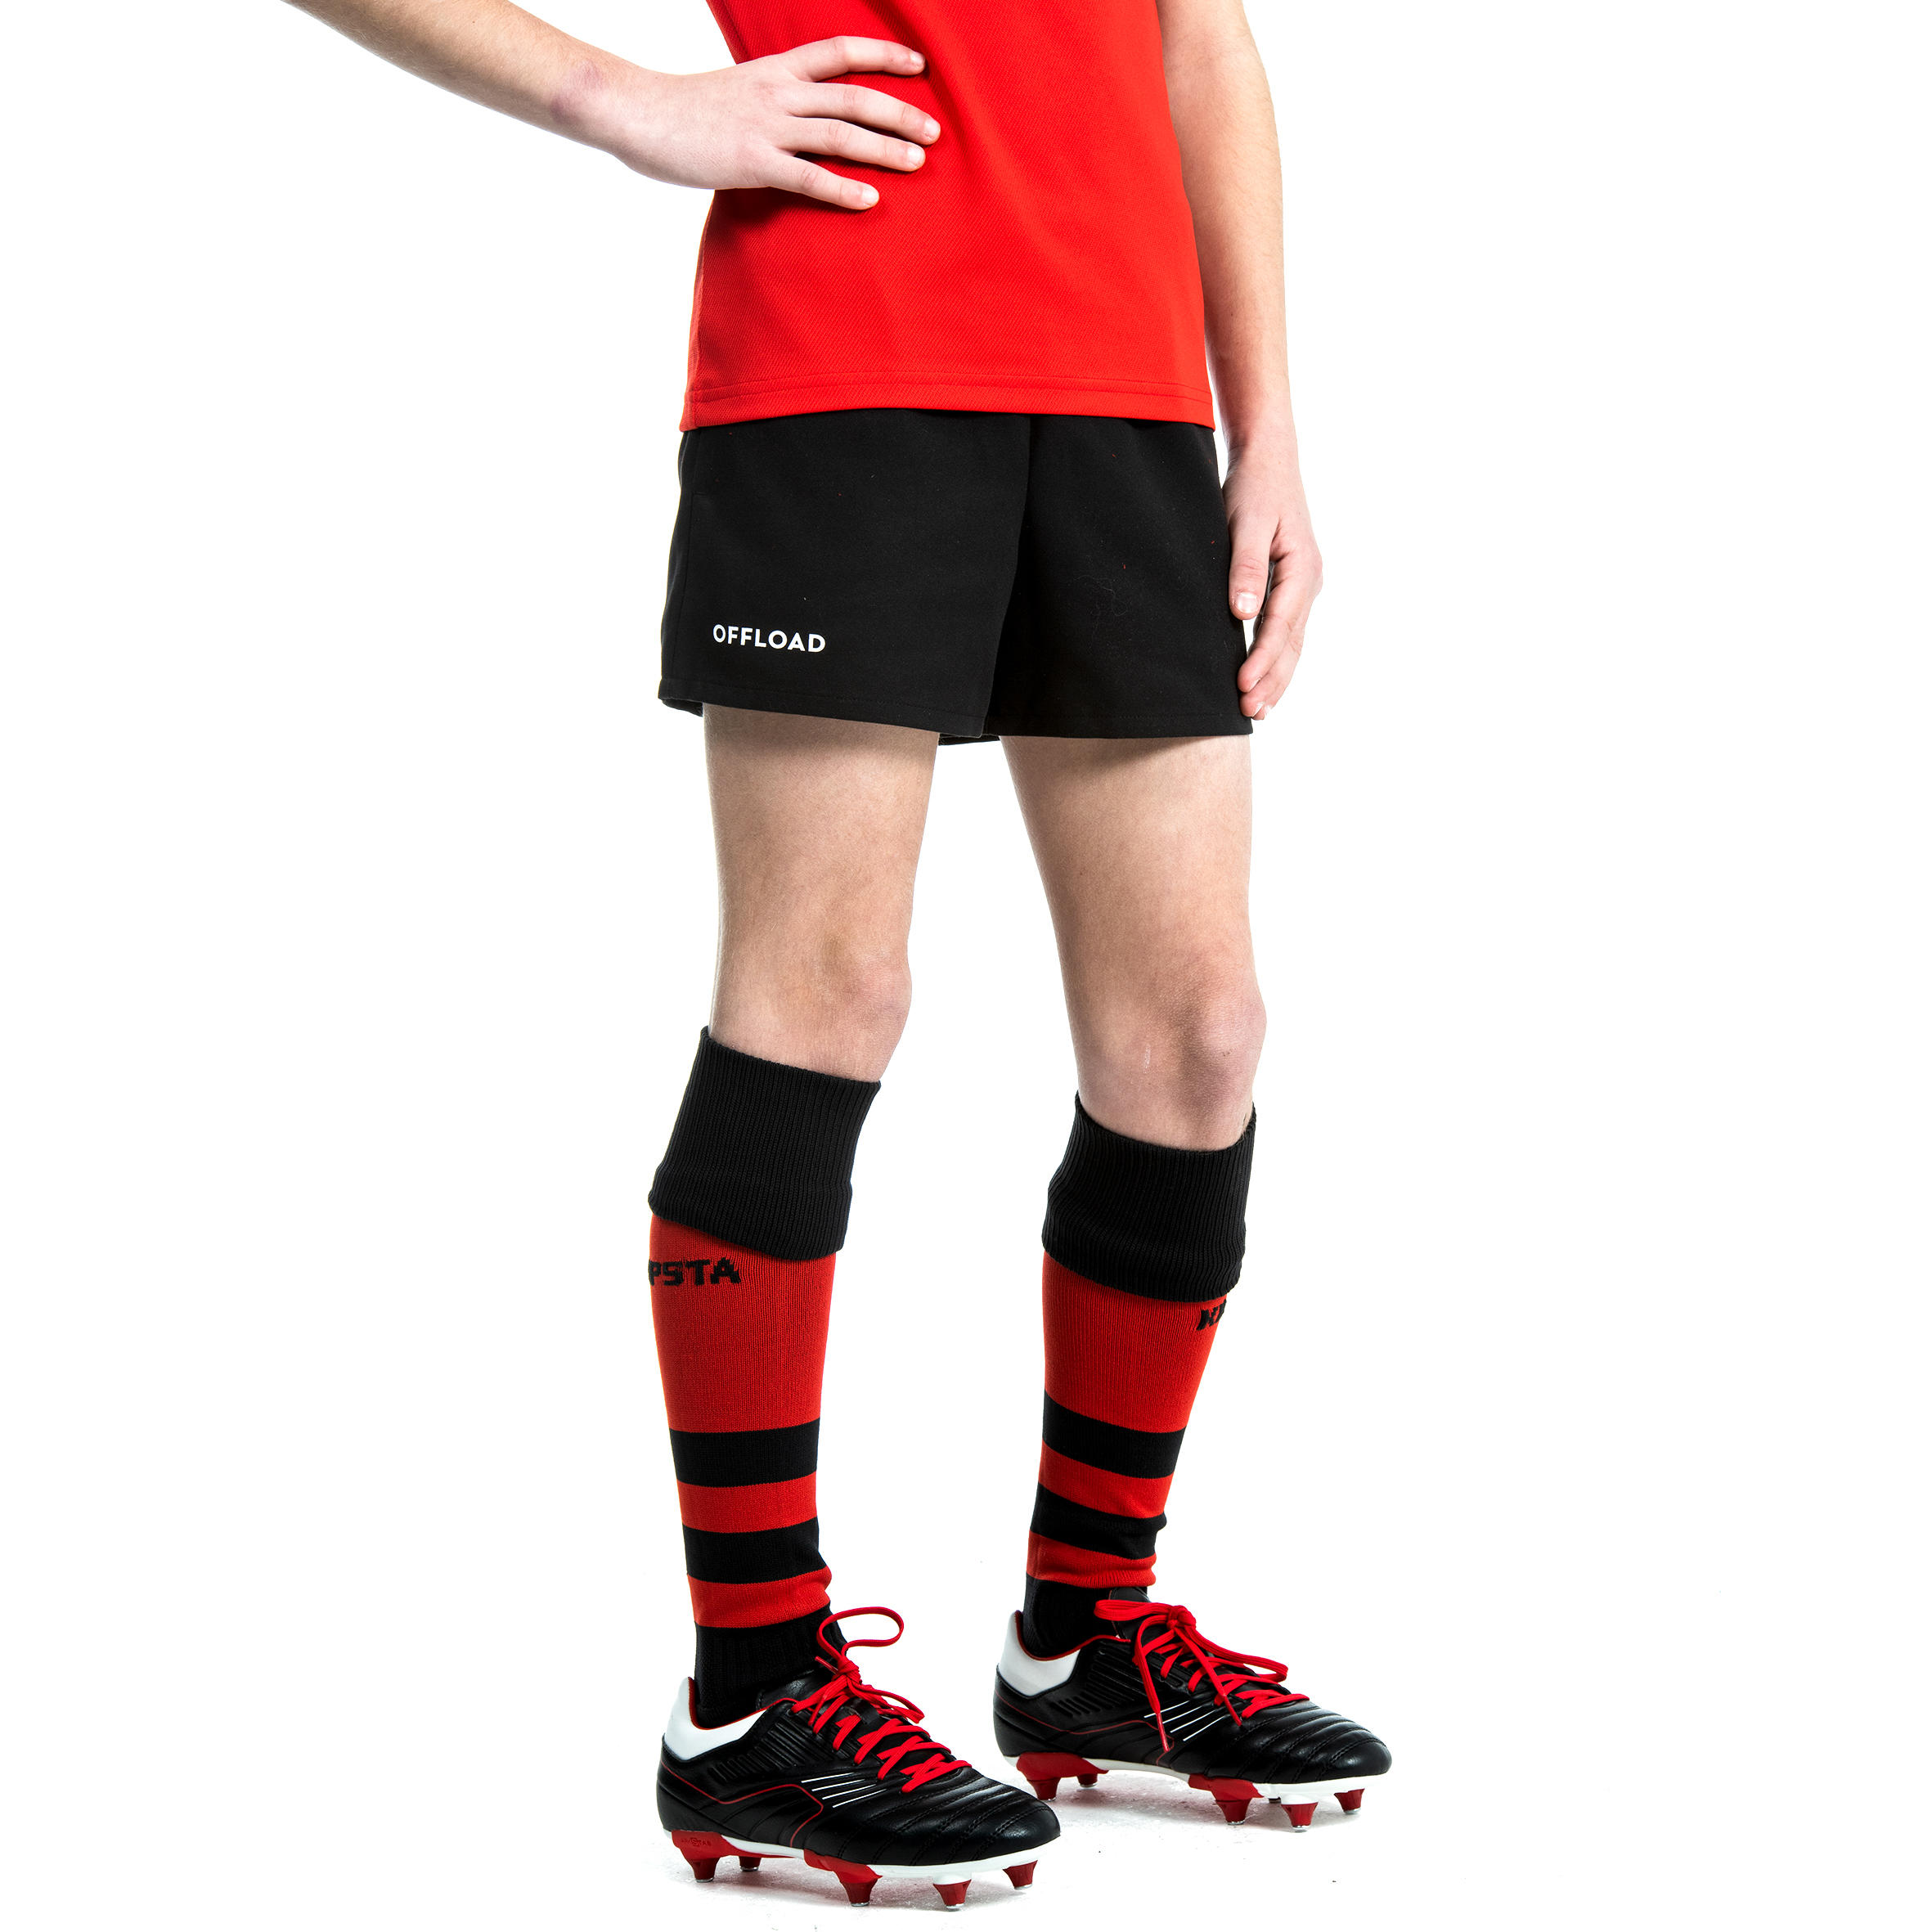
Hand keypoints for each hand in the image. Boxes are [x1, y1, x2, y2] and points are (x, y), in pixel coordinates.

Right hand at [595, 39, 939, 209]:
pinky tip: (870, 200)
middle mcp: (777, 93)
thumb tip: (797, 116)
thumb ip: (771, 100)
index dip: (884, 55)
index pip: (840, 52)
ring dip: (883, 148)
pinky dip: (841, 189)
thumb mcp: (735, 89)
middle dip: (899, 112)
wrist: (635, 111)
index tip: (920, 65)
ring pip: (839, 133)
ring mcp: (765, 127)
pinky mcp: (751, 163)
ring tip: (918, 162)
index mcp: (775, 69)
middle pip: (852, 97)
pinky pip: (806, 177)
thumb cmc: (683, 108)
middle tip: (935, 131)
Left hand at [1224, 427, 1321, 718]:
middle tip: (1250, 713)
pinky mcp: (1292, 587)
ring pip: (1293, 642)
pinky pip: (1287, 632)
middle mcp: (1308, 582)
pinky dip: (1277, 659)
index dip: (1261, 660)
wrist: (1268, 460)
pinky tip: (1265, 679)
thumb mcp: (1245, 523)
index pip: (1279, 626)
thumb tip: (1242, 613)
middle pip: (1291, 643)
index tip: (1243, 686)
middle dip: (1272, 680)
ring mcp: (1304, 586)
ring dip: (1277, 676)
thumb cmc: (1255, 488)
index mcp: (1301, 569)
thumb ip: (1245, 567)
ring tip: (1258, 709)